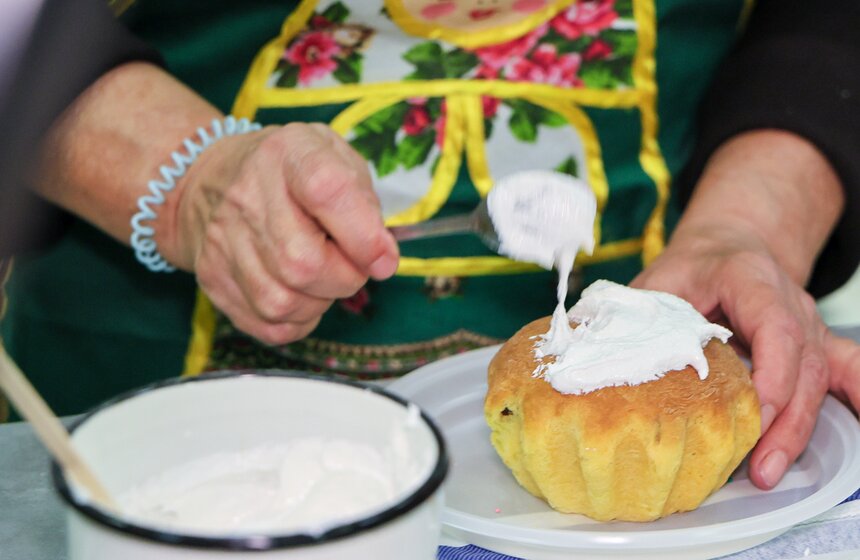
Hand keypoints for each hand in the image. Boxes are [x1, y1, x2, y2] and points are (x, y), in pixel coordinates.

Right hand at [157, 122, 398, 343]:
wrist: (211, 179)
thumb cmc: (290, 173)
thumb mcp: (336, 159)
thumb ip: (365, 204)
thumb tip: (382, 259)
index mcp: (288, 154)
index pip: (326, 191)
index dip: (363, 235)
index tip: (384, 259)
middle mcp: (247, 195)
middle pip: (303, 263)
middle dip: (345, 278)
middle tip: (351, 265)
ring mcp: (223, 240)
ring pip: (283, 302)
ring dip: (320, 302)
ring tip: (323, 277)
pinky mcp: (213, 277)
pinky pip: (268, 325)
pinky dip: (298, 321)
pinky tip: (301, 294)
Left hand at [632, 226, 859, 489]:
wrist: (733, 246)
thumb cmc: (694, 265)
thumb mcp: (659, 277)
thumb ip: (634, 309)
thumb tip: (586, 344)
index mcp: (751, 279)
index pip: (774, 325)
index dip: (771, 371)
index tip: (757, 410)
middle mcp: (790, 302)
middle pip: (802, 363)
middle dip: (783, 419)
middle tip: (756, 465)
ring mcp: (808, 325)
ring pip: (820, 377)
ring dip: (798, 428)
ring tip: (768, 470)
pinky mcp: (815, 345)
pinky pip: (849, 371)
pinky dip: (858, 399)